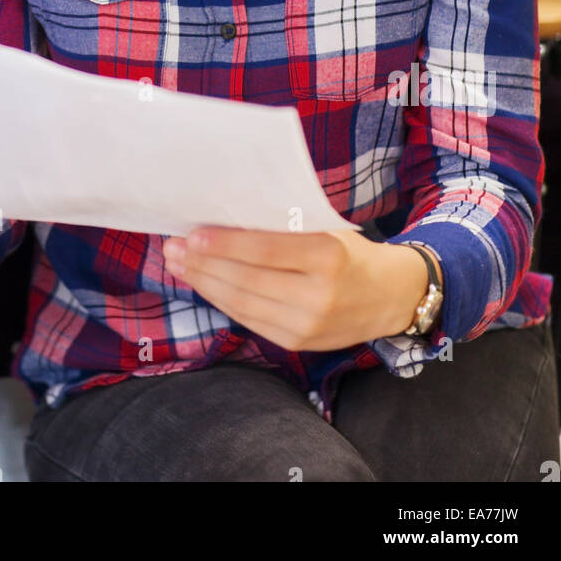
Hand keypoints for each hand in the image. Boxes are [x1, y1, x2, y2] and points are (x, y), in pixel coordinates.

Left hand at [162, 227, 432, 351]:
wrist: (389, 297)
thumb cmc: (350, 252)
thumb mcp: (326, 229)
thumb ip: (283, 227)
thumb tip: (224, 217)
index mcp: (328, 256)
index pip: (265, 250)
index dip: (224, 243)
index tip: (191, 233)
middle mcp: (318, 294)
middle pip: (246, 279)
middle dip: (203, 264)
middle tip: (172, 247)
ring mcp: (307, 324)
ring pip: (242, 303)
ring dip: (204, 283)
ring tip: (178, 264)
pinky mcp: (297, 343)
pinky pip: (249, 319)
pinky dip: (221, 301)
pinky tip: (203, 284)